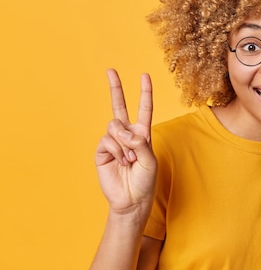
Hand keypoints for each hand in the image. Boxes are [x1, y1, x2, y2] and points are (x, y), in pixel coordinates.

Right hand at [94, 69, 156, 214]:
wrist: (131, 199)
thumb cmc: (145, 180)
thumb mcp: (150, 160)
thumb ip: (140, 143)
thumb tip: (123, 131)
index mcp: (143, 134)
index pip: (144, 109)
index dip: (144, 93)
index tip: (144, 76)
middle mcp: (127, 134)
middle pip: (119, 106)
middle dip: (115, 88)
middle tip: (110, 70)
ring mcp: (114, 141)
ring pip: (115, 126)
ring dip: (124, 142)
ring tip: (129, 159)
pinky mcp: (102, 150)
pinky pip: (108, 140)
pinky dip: (117, 150)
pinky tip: (121, 162)